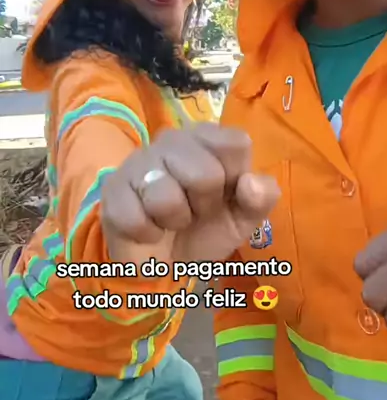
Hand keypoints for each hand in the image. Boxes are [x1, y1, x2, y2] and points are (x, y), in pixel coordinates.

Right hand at [101, 123, 279, 266]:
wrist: (164, 262)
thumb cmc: (206, 229)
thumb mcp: (244, 218)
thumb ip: (262, 197)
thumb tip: (251, 182)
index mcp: (208, 138)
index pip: (235, 144)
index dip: (234, 179)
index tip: (224, 193)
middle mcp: (173, 139)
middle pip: (204, 174)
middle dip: (204, 206)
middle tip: (195, 210)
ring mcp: (139, 161)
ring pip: (166, 197)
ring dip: (175, 221)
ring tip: (170, 219)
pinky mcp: (113, 189)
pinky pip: (137, 218)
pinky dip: (149, 234)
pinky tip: (148, 228)